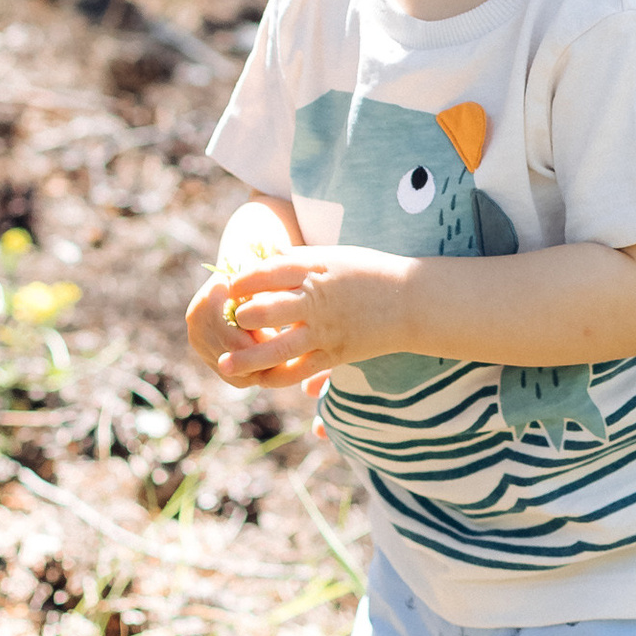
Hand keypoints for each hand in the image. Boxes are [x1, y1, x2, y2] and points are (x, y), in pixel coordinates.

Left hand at [202, 249, 416, 388]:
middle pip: (267, 309)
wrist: (412, 299)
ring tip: (225, 366)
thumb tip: (264, 257)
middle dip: (242, 318)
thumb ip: (298, 261)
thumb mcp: (333, 256)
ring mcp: (325, 329)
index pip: (268, 272)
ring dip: (248, 358)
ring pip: (278, 348)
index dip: (242, 281)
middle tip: (224, 324)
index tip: (227, 286)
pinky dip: (278, 377)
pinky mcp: (335, 353)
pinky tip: (261, 379)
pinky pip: (300, 370)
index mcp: (316, 269)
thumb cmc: (370, 272)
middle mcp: (317, 299)